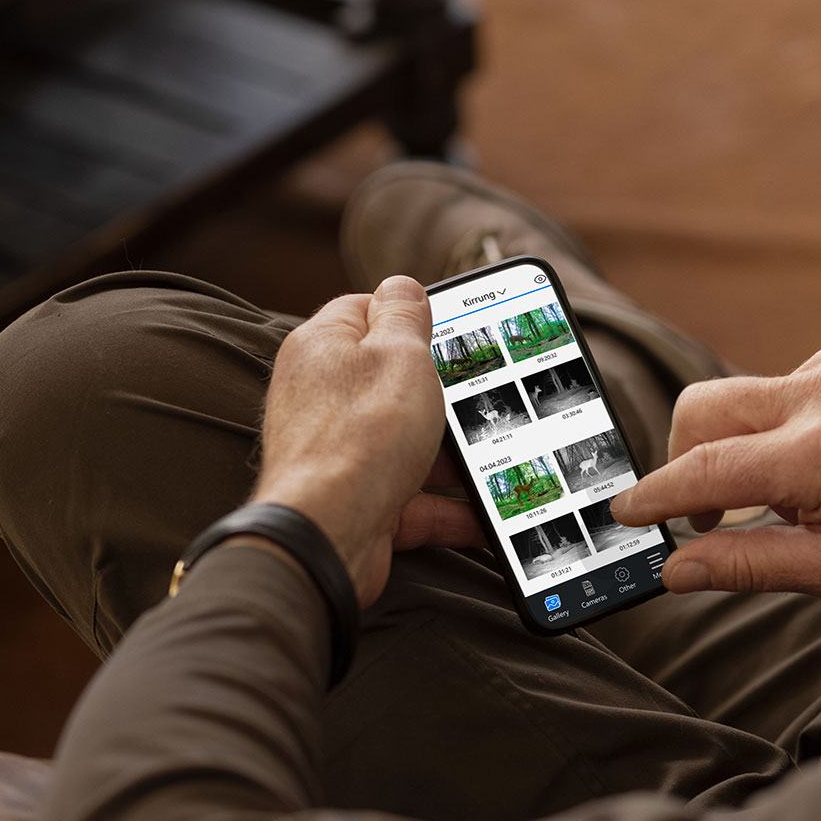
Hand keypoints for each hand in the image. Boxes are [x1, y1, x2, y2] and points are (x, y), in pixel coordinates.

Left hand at [240, 277, 459, 606]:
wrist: (327, 535)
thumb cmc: (359, 436)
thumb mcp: (399, 354)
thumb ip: (405, 314)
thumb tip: (401, 285)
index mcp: (324, 346)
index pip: (368, 311)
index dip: (413, 317)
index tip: (453, 329)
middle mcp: (324, 398)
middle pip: (394, 382)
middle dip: (443, 393)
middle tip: (486, 394)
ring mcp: (340, 453)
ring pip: (408, 445)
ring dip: (453, 457)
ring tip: (496, 458)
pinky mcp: (357, 502)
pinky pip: (413, 499)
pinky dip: (449, 509)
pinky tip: (486, 514)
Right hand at [609, 341, 820, 595]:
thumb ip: (749, 565)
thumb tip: (676, 569)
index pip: (706, 471)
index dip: (655, 498)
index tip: (623, 515)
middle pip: (700, 411)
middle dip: (682, 460)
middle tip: (701, 513)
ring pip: (736, 397)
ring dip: (733, 445)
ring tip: (778, 496)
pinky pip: (778, 388)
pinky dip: (775, 426)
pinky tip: (818, 461)